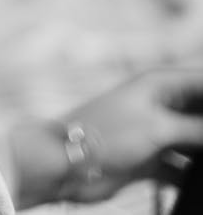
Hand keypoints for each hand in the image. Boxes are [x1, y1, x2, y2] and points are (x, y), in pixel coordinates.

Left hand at [11, 67, 202, 206]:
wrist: (65, 163)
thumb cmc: (105, 133)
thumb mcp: (159, 128)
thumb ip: (198, 129)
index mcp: (160, 83)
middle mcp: (160, 104)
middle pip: (201, 112)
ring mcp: (155, 131)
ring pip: (194, 141)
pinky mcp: (150, 158)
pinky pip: (182, 165)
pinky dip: (193, 173)